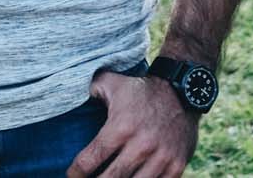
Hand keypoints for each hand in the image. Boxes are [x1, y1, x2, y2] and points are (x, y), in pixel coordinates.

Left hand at [67, 69, 199, 177]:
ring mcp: (161, 158)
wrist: (183, 90)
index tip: (72, 175)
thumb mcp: (114, 83)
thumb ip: (92, 89)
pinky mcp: (176, 166)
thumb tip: (69, 95)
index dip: (77, 172)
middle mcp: (141, 145)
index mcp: (121, 127)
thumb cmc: (142, 90)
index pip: (91, 159)